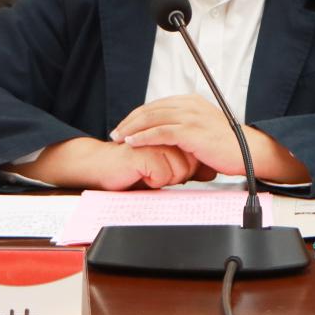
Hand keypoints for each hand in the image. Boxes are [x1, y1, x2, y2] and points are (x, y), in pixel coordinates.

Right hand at [6, 137, 200, 189]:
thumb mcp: (164, 168)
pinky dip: (153, 182)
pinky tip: (140, 174)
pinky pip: (163, 176)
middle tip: (154, 172)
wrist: (102, 167)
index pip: (195, 157)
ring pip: (179, 172)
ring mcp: (155, 140)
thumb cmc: (132, 167)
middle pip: (190, 165)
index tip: (166, 170)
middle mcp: (165, 132)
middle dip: (176, 176)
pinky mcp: (144, 151)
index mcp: (170, 132)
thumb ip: (188, 167)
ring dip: (164, 180)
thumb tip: (212, 171)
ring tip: (147, 173)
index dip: (185, 170)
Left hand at [112, 94, 308, 183]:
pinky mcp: (191, 131)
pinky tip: (132, 142)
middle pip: (151, 109)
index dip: (139, 115)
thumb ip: (187, 128)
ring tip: (119, 138)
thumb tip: (170, 137)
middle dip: (130, 120)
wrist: (249, 152)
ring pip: (153, 118)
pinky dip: (143, 137)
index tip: (126, 125)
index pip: (157, 104)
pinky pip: (161, 132)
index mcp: (192, 102)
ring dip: (132, 128)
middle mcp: (190, 105)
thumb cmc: (229, 146)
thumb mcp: (204, 130)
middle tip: (116, 131)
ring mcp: (191, 117)